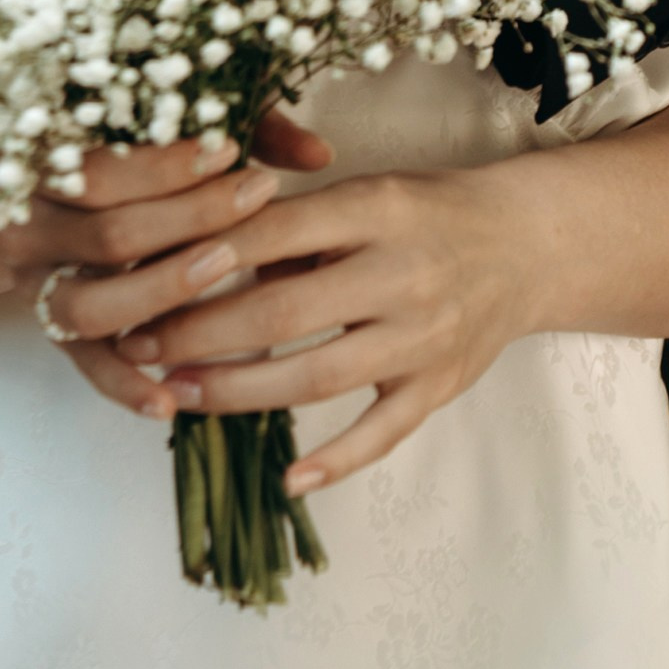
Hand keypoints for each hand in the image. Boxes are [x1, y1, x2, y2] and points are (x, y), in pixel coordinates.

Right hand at [1, 109, 333, 419]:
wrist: (42, 202)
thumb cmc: (130, 153)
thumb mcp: (179, 126)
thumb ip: (247, 130)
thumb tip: (320, 155)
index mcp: (48, 166)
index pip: (103, 167)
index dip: (168, 164)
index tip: (231, 153)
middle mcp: (31, 228)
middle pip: (107, 234)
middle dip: (187, 220)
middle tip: (253, 201)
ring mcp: (39, 287)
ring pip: (88, 308)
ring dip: (160, 295)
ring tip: (224, 271)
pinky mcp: (55, 335)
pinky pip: (85, 368)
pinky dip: (125, 387)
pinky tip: (170, 400)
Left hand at [53, 163, 534, 487]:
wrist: (527, 243)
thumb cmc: (428, 213)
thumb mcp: (368, 191)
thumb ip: (296, 222)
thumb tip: (199, 250)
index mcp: (379, 209)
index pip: (277, 232)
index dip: (207, 258)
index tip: (146, 277)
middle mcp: (402, 272)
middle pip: (285, 313)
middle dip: (202, 333)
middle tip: (141, 345)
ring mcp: (423, 336)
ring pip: (319, 377)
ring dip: (241, 392)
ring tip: (181, 395)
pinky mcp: (439, 386)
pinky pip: (382, 433)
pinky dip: (335, 460)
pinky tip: (287, 476)